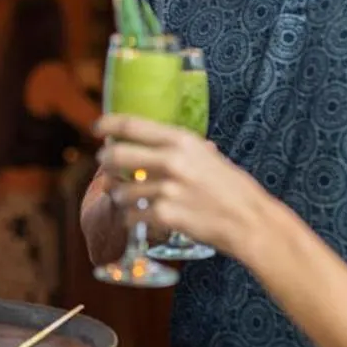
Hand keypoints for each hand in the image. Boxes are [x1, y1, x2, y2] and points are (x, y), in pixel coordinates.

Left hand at [95, 114, 281, 260]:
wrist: (250, 221)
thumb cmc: (233, 189)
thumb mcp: (209, 157)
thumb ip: (181, 150)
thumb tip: (155, 143)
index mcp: (182, 141)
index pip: (132, 125)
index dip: (108, 124)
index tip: (97, 128)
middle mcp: (171, 161)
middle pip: (116, 155)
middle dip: (104, 162)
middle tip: (105, 167)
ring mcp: (167, 189)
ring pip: (120, 191)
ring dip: (119, 196)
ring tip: (128, 199)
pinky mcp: (165, 216)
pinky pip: (131, 216)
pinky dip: (131, 219)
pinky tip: (139, 219)